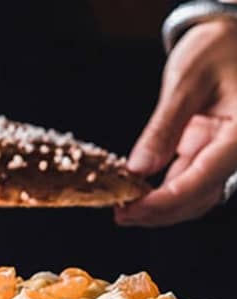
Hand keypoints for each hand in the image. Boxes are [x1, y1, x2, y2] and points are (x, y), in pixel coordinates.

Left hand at [116, 19, 236, 225]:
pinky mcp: (210, 152)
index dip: (164, 201)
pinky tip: (137, 193)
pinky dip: (164, 192)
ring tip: (124, 210)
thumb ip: (164, 127)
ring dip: (160, 208)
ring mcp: (225, 153)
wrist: (233, 36)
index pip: (201, 180)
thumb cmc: (217, 47)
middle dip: (159, 212)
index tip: (131, 209)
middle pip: (199, 197)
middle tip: (121, 215)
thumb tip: (139, 168)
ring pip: (194, 196)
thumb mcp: (186, 81)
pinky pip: (189, 181)